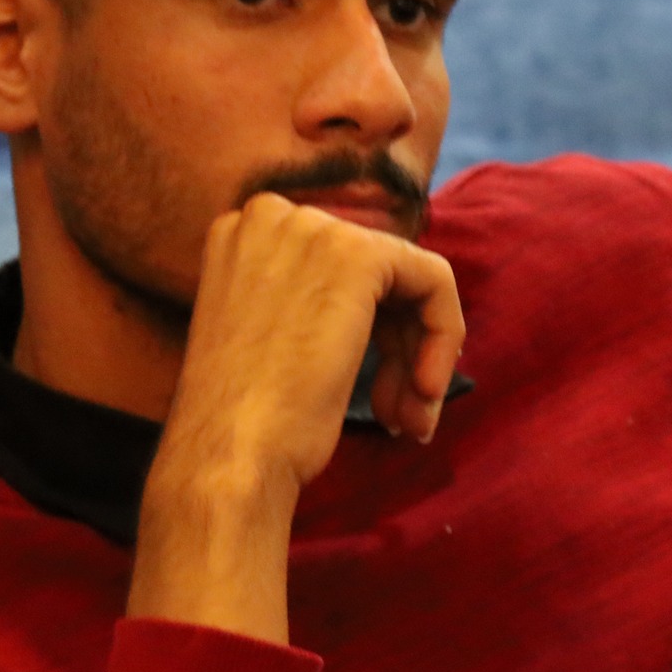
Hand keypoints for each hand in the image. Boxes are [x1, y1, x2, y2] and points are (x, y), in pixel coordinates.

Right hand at [127, 193, 463, 641]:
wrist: (229, 454)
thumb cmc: (242, 421)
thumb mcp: (267, 339)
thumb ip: (309, 304)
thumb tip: (381, 306)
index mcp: (240, 235)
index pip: (334, 268)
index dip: (367, 327)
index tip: (374, 387)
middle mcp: (270, 217)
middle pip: (373, 273)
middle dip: (397, 347)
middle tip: (399, 414)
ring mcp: (312, 229)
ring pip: (407, 280)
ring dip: (417, 355)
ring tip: (409, 420)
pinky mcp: (357, 255)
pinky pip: (433, 281)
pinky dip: (442, 336)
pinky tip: (422, 393)